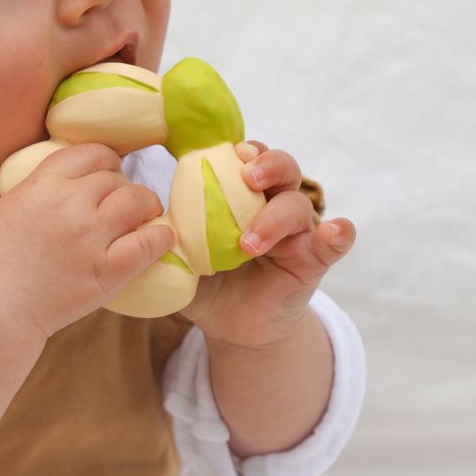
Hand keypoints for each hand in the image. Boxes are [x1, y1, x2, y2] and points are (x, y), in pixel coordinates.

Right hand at [0, 143, 175, 338]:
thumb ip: (18, 194)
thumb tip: (29, 189)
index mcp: (42, 184)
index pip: (90, 153)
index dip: (106, 160)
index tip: (109, 172)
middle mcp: (70, 203)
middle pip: (115, 178)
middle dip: (123, 186)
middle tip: (125, 202)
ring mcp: (90, 236)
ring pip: (138, 201)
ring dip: (147, 204)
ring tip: (147, 215)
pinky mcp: (107, 270)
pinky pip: (149, 243)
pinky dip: (162, 236)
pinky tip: (164, 237)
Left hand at [179, 141, 356, 347]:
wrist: (230, 325)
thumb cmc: (206, 282)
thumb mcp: (181, 257)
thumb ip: (166, 235)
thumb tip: (137, 219)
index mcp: (241, 196)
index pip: (248, 160)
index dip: (242, 150)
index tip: (228, 151)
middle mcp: (272, 206)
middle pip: (282, 168)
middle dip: (267, 165)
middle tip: (248, 177)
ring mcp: (295, 233)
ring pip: (298, 204)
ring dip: (275, 216)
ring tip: (249, 243)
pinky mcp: (311, 262)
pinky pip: (333, 244)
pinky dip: (338, 234)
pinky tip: (334, 230)